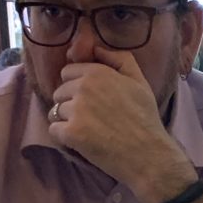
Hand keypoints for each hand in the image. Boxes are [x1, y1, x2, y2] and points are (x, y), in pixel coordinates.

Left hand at [49, 51, 194, 202]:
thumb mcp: (139, 81)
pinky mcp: (71, 133)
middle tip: (91, 117)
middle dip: (70, 103)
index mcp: (97, 72)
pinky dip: (64, 136)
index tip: (90, 99)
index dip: (76, 85)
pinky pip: (54, 129)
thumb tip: (97, 48)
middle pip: (59, 91)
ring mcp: (76, 110)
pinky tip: (81, 141)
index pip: (68, 72)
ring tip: (88, 130)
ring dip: (67, 120)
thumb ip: (119, 59)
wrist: (148, 154)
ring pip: (55, 111)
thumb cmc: (145, 118)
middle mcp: (83, 87)